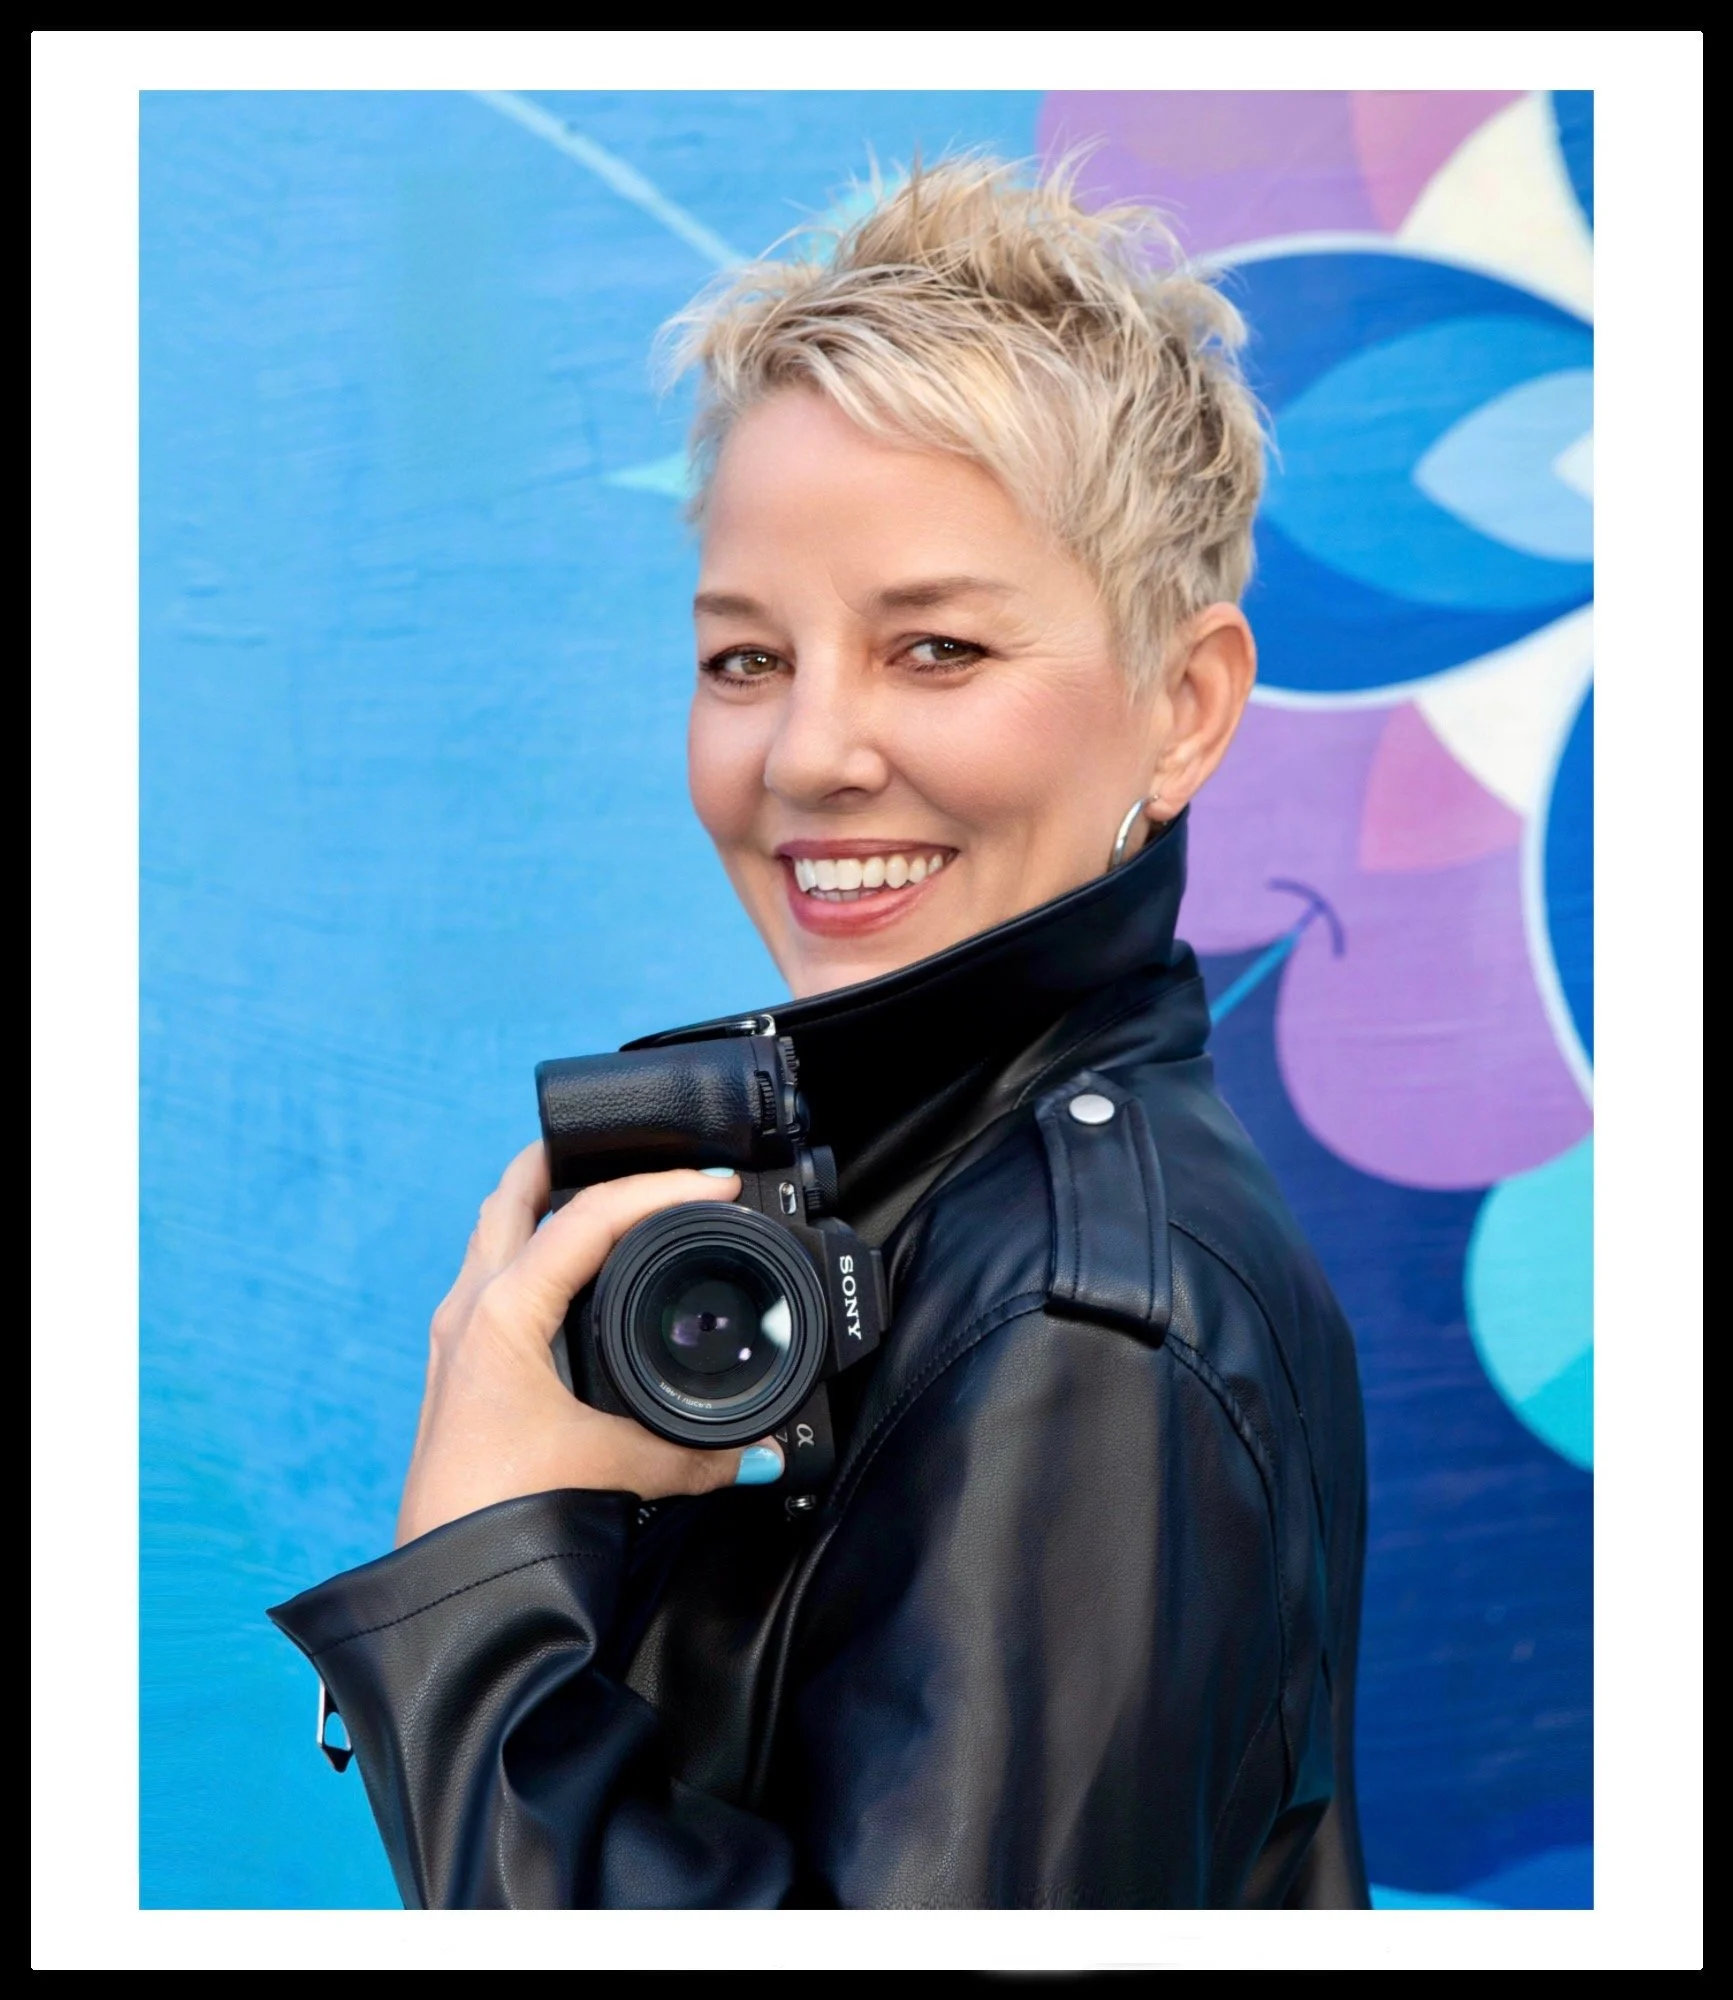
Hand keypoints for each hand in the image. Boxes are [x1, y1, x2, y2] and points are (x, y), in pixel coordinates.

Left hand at [396, 1142, 782, 1545]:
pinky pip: (495, 1273)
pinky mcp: (461, 1363)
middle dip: (573, 1156)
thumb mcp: (617, 1469)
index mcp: (504, 1310)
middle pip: (515, 1193)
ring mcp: (458, 1333)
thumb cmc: (504, 1516)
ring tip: (610, 1194)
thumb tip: (763, 1451)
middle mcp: (471, 1307)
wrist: (442, 1581)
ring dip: (548, 1201)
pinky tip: (575, 1274)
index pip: (587, 1215)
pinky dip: (536, 1248)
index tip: (717, 1183)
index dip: (659, 1188)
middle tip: (639, 1143)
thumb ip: (697, 1455)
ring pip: (497, 1230)